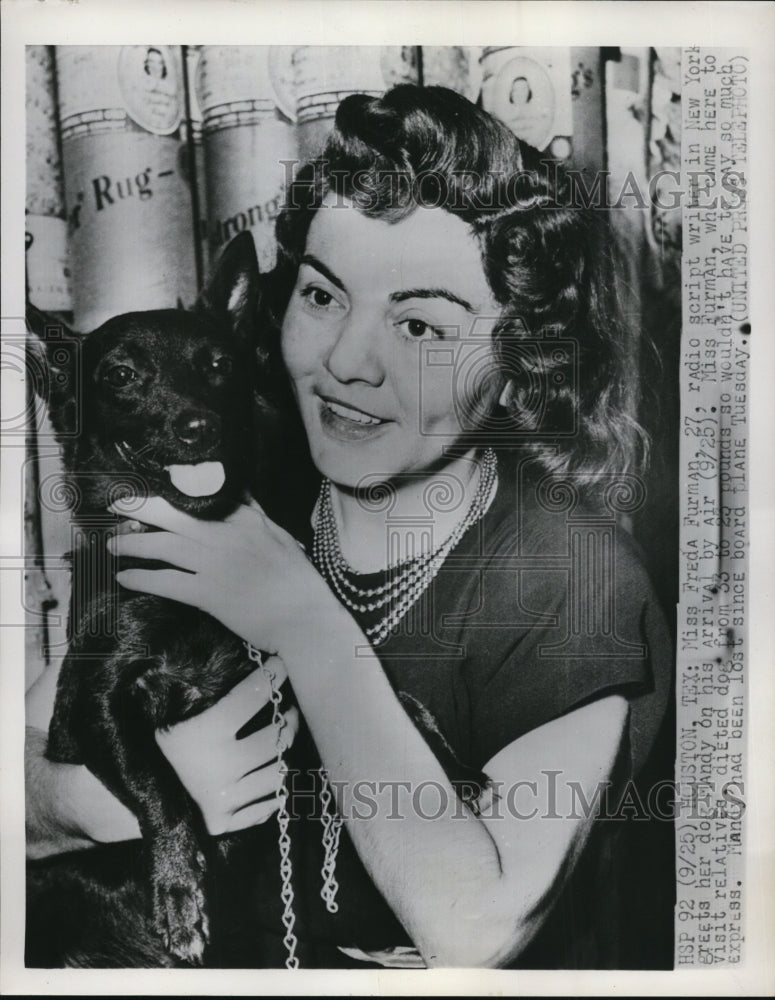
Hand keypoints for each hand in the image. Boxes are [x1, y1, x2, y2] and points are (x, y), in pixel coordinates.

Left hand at [106, 496, 331, 654]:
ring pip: (163, 546)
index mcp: (245, 519)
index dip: (172, 491)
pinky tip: (125, 578)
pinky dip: (141, 579)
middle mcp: (226, 536)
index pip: (202, 496)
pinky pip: (166, 582)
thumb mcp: (281, 537)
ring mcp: (216, 564)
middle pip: (172, 515)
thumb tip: (241, 497)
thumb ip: (256, 516)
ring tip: (112, 545)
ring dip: (132, 544)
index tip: (151, 487)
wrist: (306, 619)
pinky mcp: (209, 594)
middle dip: (139, 508)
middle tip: (117, 507)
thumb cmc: (298, 581)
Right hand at [155, 661, 299, 834]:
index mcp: (202, 734)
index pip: (251, 696)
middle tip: (290, 708)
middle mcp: (216, 768)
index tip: (280, 665)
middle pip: (275, 738)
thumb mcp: (174, 717)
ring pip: (277, 773)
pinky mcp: (225, 823)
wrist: (134, 798)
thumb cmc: (162, 747)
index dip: (271, 676)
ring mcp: (223, 799)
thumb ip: (205, 694)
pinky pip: (268, 804)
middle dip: (288, 719)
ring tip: (286, 736)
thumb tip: (241, 659)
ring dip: (286, 753)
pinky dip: (275, 790)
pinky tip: (273, 771)